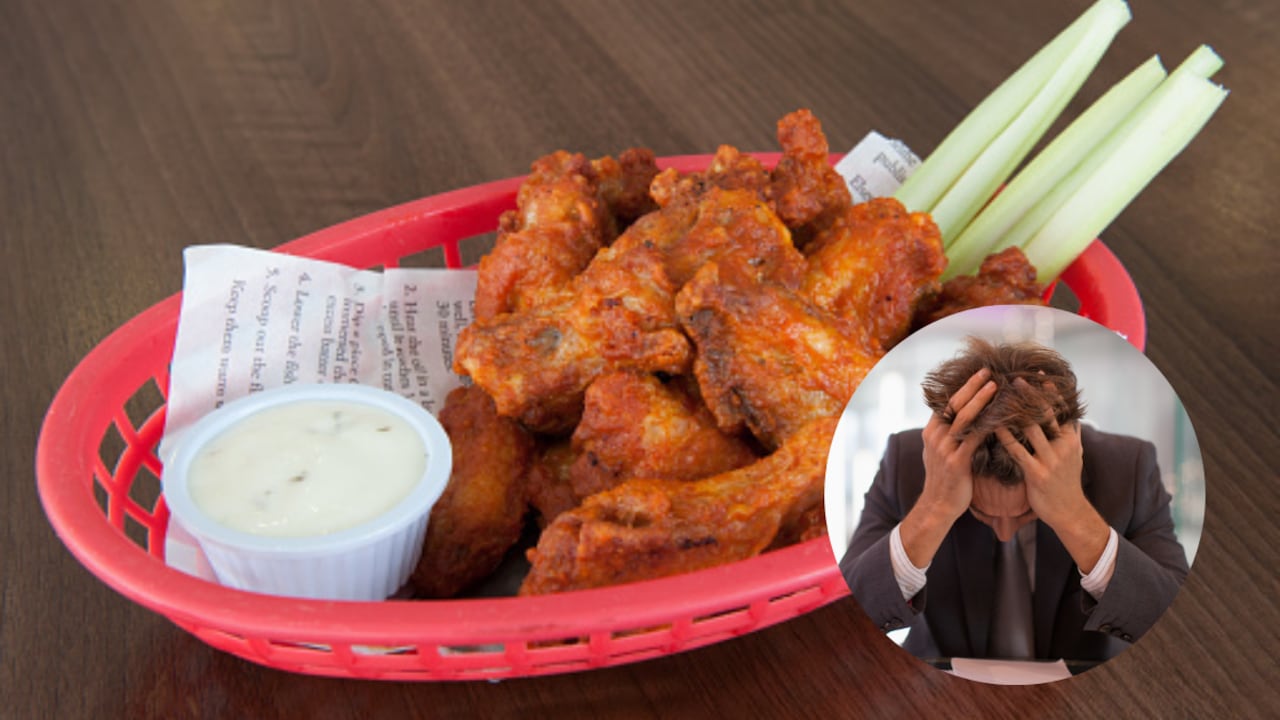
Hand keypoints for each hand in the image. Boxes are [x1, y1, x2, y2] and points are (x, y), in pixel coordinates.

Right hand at [918, 368, 997, 522]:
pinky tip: (1003, 417)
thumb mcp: (938, 451)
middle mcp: (935, 436)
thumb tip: (960, 416)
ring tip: (996, 386)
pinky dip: (989, 425)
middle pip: (955, 404)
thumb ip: (947, 433)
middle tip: (988, 372)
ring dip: (981, 400)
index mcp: (931, 431)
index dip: (964, 387)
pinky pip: (975, 438)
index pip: (947, 402)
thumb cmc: (945, 478)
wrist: (939, 505)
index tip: (979, 373)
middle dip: (972, 386)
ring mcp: (945, 449)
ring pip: (964, 418)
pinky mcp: (957, 462)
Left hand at [994, 379, 1107, 571]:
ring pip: (1031, 429)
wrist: (1068, 512)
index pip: (1062, 409)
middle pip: (1047, 414)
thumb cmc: (1067, 482)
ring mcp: (1051, 460)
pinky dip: (1005, 437)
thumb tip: (1072, 415)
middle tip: (1015, 378)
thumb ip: (1072, 435)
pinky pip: (1017, 451)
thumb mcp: (1075, 455)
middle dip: (1031, 395)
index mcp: (1071, 439)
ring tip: (1001, 396)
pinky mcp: (1037, 474)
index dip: (1051, 391)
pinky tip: (993, 426)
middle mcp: (1063, 446)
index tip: (1040, 373)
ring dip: (1015, 412)